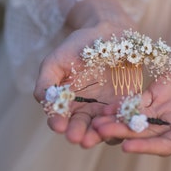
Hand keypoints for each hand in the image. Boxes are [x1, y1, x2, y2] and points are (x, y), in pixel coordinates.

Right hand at [34, 0, 135, 147]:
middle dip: (78, 133)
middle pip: (81, 127)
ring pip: (102, 127)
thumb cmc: (79, 45)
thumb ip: (47, 80)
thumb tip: (43, 101)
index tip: (59, 125)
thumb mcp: (57, 60)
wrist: (109, 32)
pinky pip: (123, 116)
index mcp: (67, 101)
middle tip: (77, 138)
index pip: (60, 117)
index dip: (58, 122)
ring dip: (98, 134)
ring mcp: (107, 107)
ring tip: (95, 137)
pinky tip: (118, 125)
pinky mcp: (126, 103)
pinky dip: (120, 122)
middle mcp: (86, 109)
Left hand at [93, 41, 170, 155]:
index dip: (146, 147)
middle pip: (145, 133)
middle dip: (123, 132)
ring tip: (97, 121)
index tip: (126, 146)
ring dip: (118, 120)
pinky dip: (124, 104)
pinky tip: (108, 106)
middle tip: (100, 132)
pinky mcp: (158, 92)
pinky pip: (138, 100)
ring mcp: (165, 108)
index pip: (164, 144)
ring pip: (138, 118)